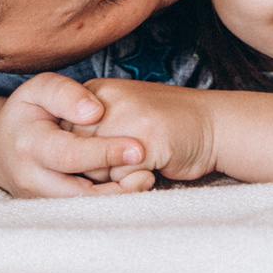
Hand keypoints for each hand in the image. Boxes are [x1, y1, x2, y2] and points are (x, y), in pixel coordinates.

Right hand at [0, 72, 155, 196]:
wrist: (1, 145)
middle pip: (78, 193)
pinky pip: (83, 211)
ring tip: (146, 178)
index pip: (69, 154)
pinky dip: (110, 202)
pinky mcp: (50, 209)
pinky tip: (133, 186)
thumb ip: (65, 93)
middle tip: (150, 172)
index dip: (104, 154)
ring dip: (117, 198)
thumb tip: (94, 112)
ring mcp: (40, 198)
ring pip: (83, 208)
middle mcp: (32, 178)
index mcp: (29, 144)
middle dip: (117, 187)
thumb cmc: (29, 112)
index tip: (138, 148)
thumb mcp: (40, 89)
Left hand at [76, 78, 221, 183]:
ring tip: (139, 161)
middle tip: (124, 160)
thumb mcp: (123, 112)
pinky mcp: (144, 143)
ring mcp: (126, 119)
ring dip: (113, 175)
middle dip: (92, 166)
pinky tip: (153, 167)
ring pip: (93, 166)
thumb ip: (92, 127)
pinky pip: (119, 176)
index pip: (62, 132)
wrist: (215, 124)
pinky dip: (134, 180)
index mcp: (99, 91)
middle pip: (73, 150)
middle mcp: (108, 100)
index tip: (102, 155)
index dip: (80, 153)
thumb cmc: (167, 125)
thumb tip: (57, 156)